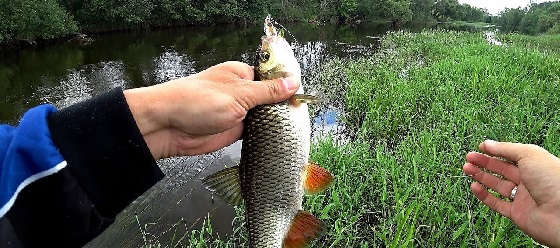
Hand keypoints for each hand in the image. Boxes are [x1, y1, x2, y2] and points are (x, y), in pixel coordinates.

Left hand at [123, 61, 298, 158]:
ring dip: (274, 122)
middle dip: (282, 105)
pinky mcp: (234, 130)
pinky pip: (255, 131)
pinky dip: (265, 134)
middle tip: (300, 114)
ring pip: (264, 116)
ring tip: (294, 127)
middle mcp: (240, 91)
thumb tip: (293, 83)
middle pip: (270, 98)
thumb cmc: (198, 101)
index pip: (271, 77)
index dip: (286, 86)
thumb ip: (267, 91)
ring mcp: (238, 111)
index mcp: (241, 74)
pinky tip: (278, 137)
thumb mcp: (238, 94)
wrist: (168, 127)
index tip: (302, 95)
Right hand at [463, 140, 559, 246]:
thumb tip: (487, 143)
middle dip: (484, 163)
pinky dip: (484, 196)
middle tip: (469, 158)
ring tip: (466, 169)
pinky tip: (474, 187)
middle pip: (502, 170)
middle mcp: (529, 180)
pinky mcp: (517, 213)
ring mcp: (522, 197)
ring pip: (497, 185)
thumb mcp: (529, 154)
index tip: (480, 147)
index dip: (495, 151)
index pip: (511, 156)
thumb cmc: (553, 180)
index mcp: (535, 164)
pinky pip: (497, 203)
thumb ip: (506, 148)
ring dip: (481, 177)